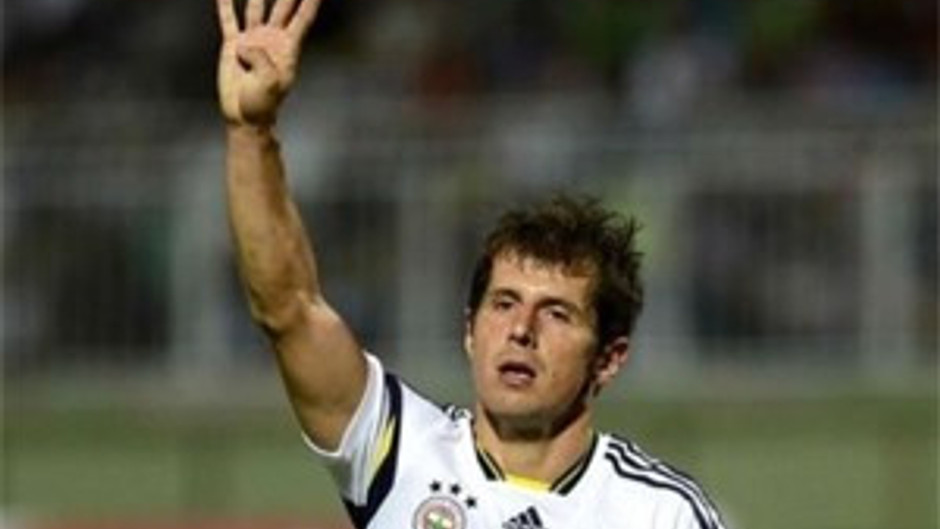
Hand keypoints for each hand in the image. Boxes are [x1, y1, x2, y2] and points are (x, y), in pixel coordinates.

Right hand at [215, 0, 321, 125]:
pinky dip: (226, 4)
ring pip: (256, 6)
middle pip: (283, 5)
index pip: (303, 17)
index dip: (310, 1)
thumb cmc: (263, 103)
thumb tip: (244, 46)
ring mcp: (253, 38)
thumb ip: (261, 59)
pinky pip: (229, 19)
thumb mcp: (269, 82)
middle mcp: (272, 38)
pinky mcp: (234, 44)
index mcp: (288, 47)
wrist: (245, 115)